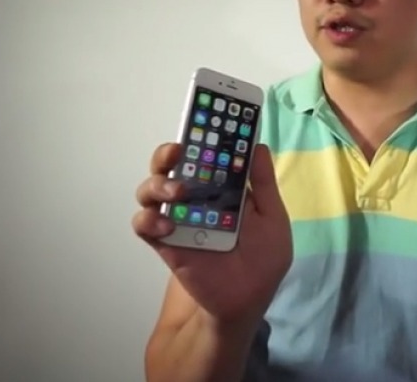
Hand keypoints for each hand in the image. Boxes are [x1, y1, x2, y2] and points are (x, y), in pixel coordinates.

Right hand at [132, 142, 292, 324]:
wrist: (245, 301)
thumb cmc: (262, 259)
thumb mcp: (272, 218)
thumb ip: (263, 183)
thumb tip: (258, 144)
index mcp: (222, 186)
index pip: (206, 152)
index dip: (202, 132)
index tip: (204, 114)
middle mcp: (195, 196)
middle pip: (171, 164)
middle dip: (169, 151)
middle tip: (179, 150)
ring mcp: (177, 217)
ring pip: (151, 188)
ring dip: (158, 183)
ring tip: (178, 191)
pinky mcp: (164, 242)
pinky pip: (144, 223)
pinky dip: (149, 219)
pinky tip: (167, 223)